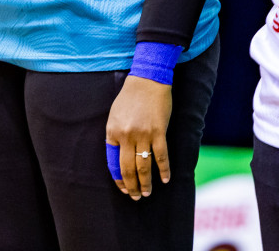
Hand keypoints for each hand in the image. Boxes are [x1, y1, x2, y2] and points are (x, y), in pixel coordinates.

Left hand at [106, 75, 172, 198]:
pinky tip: (165, 179)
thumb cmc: (130, 97)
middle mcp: (126, 135)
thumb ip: (115, 135)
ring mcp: (143, 134)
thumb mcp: (115, 115)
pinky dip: (164, 170)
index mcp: (112, 132)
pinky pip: (161, 156)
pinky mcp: (158, 132)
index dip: (119, 179)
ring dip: (146, 183)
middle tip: (135, 197)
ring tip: (146, 193)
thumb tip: (119, 156)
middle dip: (131, 186)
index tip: (123, 188)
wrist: (147, 80)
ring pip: (144, 166)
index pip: (113, 163)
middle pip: (128, 169)